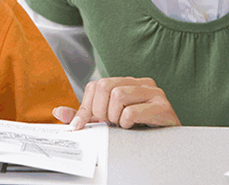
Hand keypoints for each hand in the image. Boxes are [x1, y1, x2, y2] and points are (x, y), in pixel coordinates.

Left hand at [52, 77, 180, 129]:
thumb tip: (59, 112)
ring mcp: (154, 92)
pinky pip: (131, 113)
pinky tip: (135, 128)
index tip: (91, 123)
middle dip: (101, 112)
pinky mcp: (163, 107)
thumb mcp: (108, 120)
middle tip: (110, 124)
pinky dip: (127, 124)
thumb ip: (85, 115)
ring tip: (123, 126)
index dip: (88, 108)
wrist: (168, 145)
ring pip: (117, 96)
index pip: (95, 85)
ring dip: (115, 118)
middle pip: (104, 86)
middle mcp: (141, 82)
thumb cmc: (138, 130)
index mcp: (126, 82)